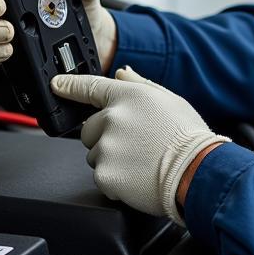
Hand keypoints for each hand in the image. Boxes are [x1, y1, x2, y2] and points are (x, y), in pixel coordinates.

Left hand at [51, 67, 227, 222]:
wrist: (197, 173)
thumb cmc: (189, 138)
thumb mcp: (171, 100)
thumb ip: (140, 85)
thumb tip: (122, 74)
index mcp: (129, 97)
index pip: (89, 86)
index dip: (69, 86)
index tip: (57, 85)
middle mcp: (113, 118)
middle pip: (89, 128)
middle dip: (104, 137)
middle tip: (134, 145)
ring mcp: (107, 147)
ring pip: (95, 154)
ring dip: (111, 159)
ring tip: (140, 162)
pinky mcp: (105, 174)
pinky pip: (101, 176)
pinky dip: (115, 180)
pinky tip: (137, 176)